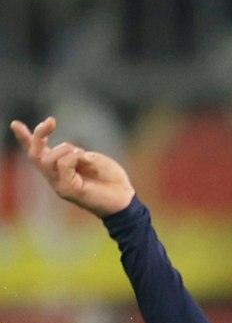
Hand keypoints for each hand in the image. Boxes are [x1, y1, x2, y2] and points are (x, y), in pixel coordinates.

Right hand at [10, 117, 135, 217]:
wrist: (125, 200)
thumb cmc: (111, 180)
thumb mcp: (92, 160)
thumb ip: (76, 154)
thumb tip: (69, 150)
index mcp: (60, 170)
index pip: (37, 154)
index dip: (25, 139)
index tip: (15, 124)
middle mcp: (55, 178)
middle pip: (35, 154)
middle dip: (39, 135)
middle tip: (51, 121)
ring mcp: (60, 185)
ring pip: (47, 158)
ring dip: (67, 149)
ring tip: (85, 156)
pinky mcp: (68, 189)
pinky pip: (63, 164)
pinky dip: (75, 157)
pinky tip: (88, 161)